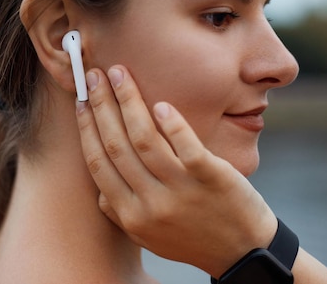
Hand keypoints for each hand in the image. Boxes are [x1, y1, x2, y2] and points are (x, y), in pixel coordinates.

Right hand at [76, 65, 276, 277]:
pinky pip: (186, 146)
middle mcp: (151, 203)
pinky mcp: (211, 177)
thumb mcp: (147, 235)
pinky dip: (172, 124)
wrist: (244, 253)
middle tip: (95, 75)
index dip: (87, 128)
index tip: (82, 100)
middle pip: (117, 145)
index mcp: (131, 214)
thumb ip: (119, 212)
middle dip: (102, 105)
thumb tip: (99, 189)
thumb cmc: (191, 238)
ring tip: (120, 74)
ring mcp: (182, 190)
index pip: (99, 163)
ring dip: (128, 102)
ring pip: (145, 140)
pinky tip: (161, 104)